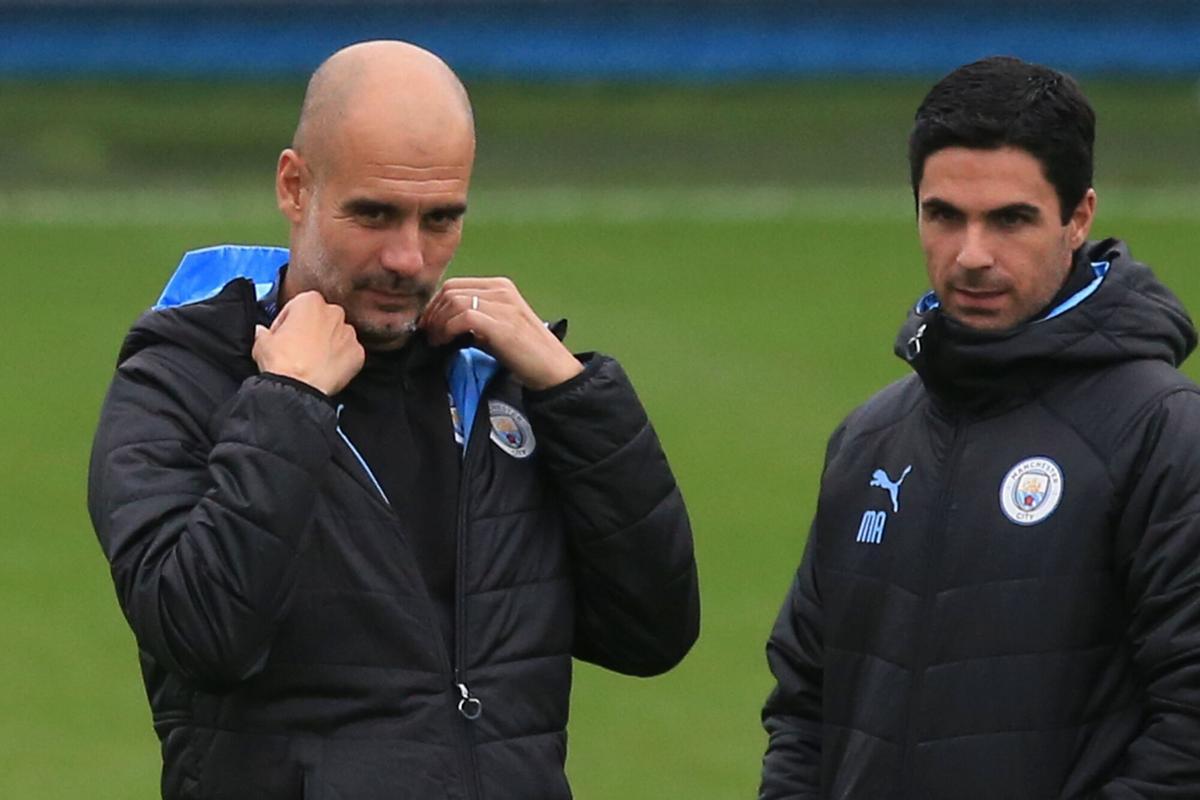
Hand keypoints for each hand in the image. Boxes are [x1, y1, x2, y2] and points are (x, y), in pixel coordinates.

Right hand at [253, 291, 364, 395]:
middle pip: (321, 319)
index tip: (283, 335)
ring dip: (328, 344)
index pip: (298, 307)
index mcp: (311, 301)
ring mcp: (349, 333)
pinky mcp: (358, 353)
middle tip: (298, 349)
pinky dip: (340, 360)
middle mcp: (335, 312)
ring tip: (312, 361)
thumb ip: (263, 332)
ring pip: (338, 335)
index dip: (288, 322)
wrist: (298, 388)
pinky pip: (349, 354)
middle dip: (311, 330)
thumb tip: (261, 332)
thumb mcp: (262, 342)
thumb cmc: (281, 362)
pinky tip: (326, 369)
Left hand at [420, 277, 582, 389]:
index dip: (435, 304)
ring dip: (438, 322)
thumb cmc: (525, 352)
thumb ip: (475, 318)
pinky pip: (463, 317)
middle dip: (433, 312)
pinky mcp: (501, 324)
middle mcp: (501, 290)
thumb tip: (442, 322)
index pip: (455, 284)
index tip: (429, 324)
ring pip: (454, 301)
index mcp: (501, 287)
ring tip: (436, 340)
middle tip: (428, 333)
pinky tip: (445, 342)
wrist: (551, 369)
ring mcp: (503, 305)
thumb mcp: (497, 326)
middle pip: (450, 290)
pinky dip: (447, 329)